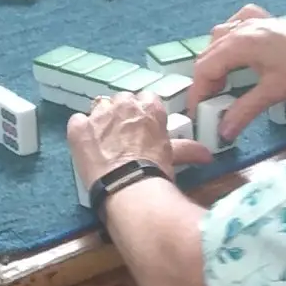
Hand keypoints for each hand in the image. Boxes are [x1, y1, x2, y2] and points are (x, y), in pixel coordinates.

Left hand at [67, 92, 209, 195]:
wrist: (128, 187)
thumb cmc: (156, 170)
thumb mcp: (173, 157)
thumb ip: (188, 150)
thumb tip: (208, 156)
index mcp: (149, 107)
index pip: (146, 99)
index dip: (142, 114)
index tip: (142, 128)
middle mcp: (124, 104)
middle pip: (121, 100)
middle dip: (122, 114)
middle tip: (124, 136)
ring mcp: (98, 115)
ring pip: (98, 107)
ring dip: (101, 120)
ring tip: (103, 142)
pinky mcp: (78, 128)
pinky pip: (77, 121)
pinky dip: (81, 131)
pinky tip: (86, 146)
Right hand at [185, 4, 285, 144]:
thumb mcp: (274, 92)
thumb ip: (245, 110)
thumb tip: (224, 132)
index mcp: (238, 44)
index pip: (204, 69)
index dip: (198, 93)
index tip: (198, 114)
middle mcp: (240, 29)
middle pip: (209, 54)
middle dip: (206, 81)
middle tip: (212, 106)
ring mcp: (253, 21)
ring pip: (220, 39)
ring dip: (216, 61)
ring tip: (224, 84)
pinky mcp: (267, 21)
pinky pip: (237, 24)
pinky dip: (231, 38)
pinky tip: (238, 50)